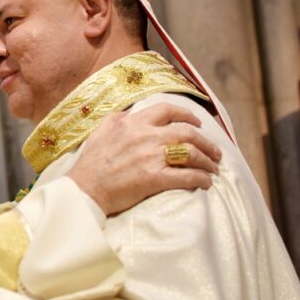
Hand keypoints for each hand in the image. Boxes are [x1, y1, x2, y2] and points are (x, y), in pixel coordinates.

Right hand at [68, 103, 222, 216]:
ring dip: (208, 161)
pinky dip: (201, 179)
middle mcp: (145, 136)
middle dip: (206, 142)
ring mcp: (151, 157)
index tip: (198, 123)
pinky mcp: (155, 178)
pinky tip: (205, 182)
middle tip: (214, 151)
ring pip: (191, 153)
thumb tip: (133, 112)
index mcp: (133, 123)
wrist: (84, 189)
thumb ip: (118, 118)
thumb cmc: (90, 162)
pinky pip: (187, 176)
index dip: (188, 116)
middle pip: (187, 132)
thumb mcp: (101, 131)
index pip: (168, 110)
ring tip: (213, 168)